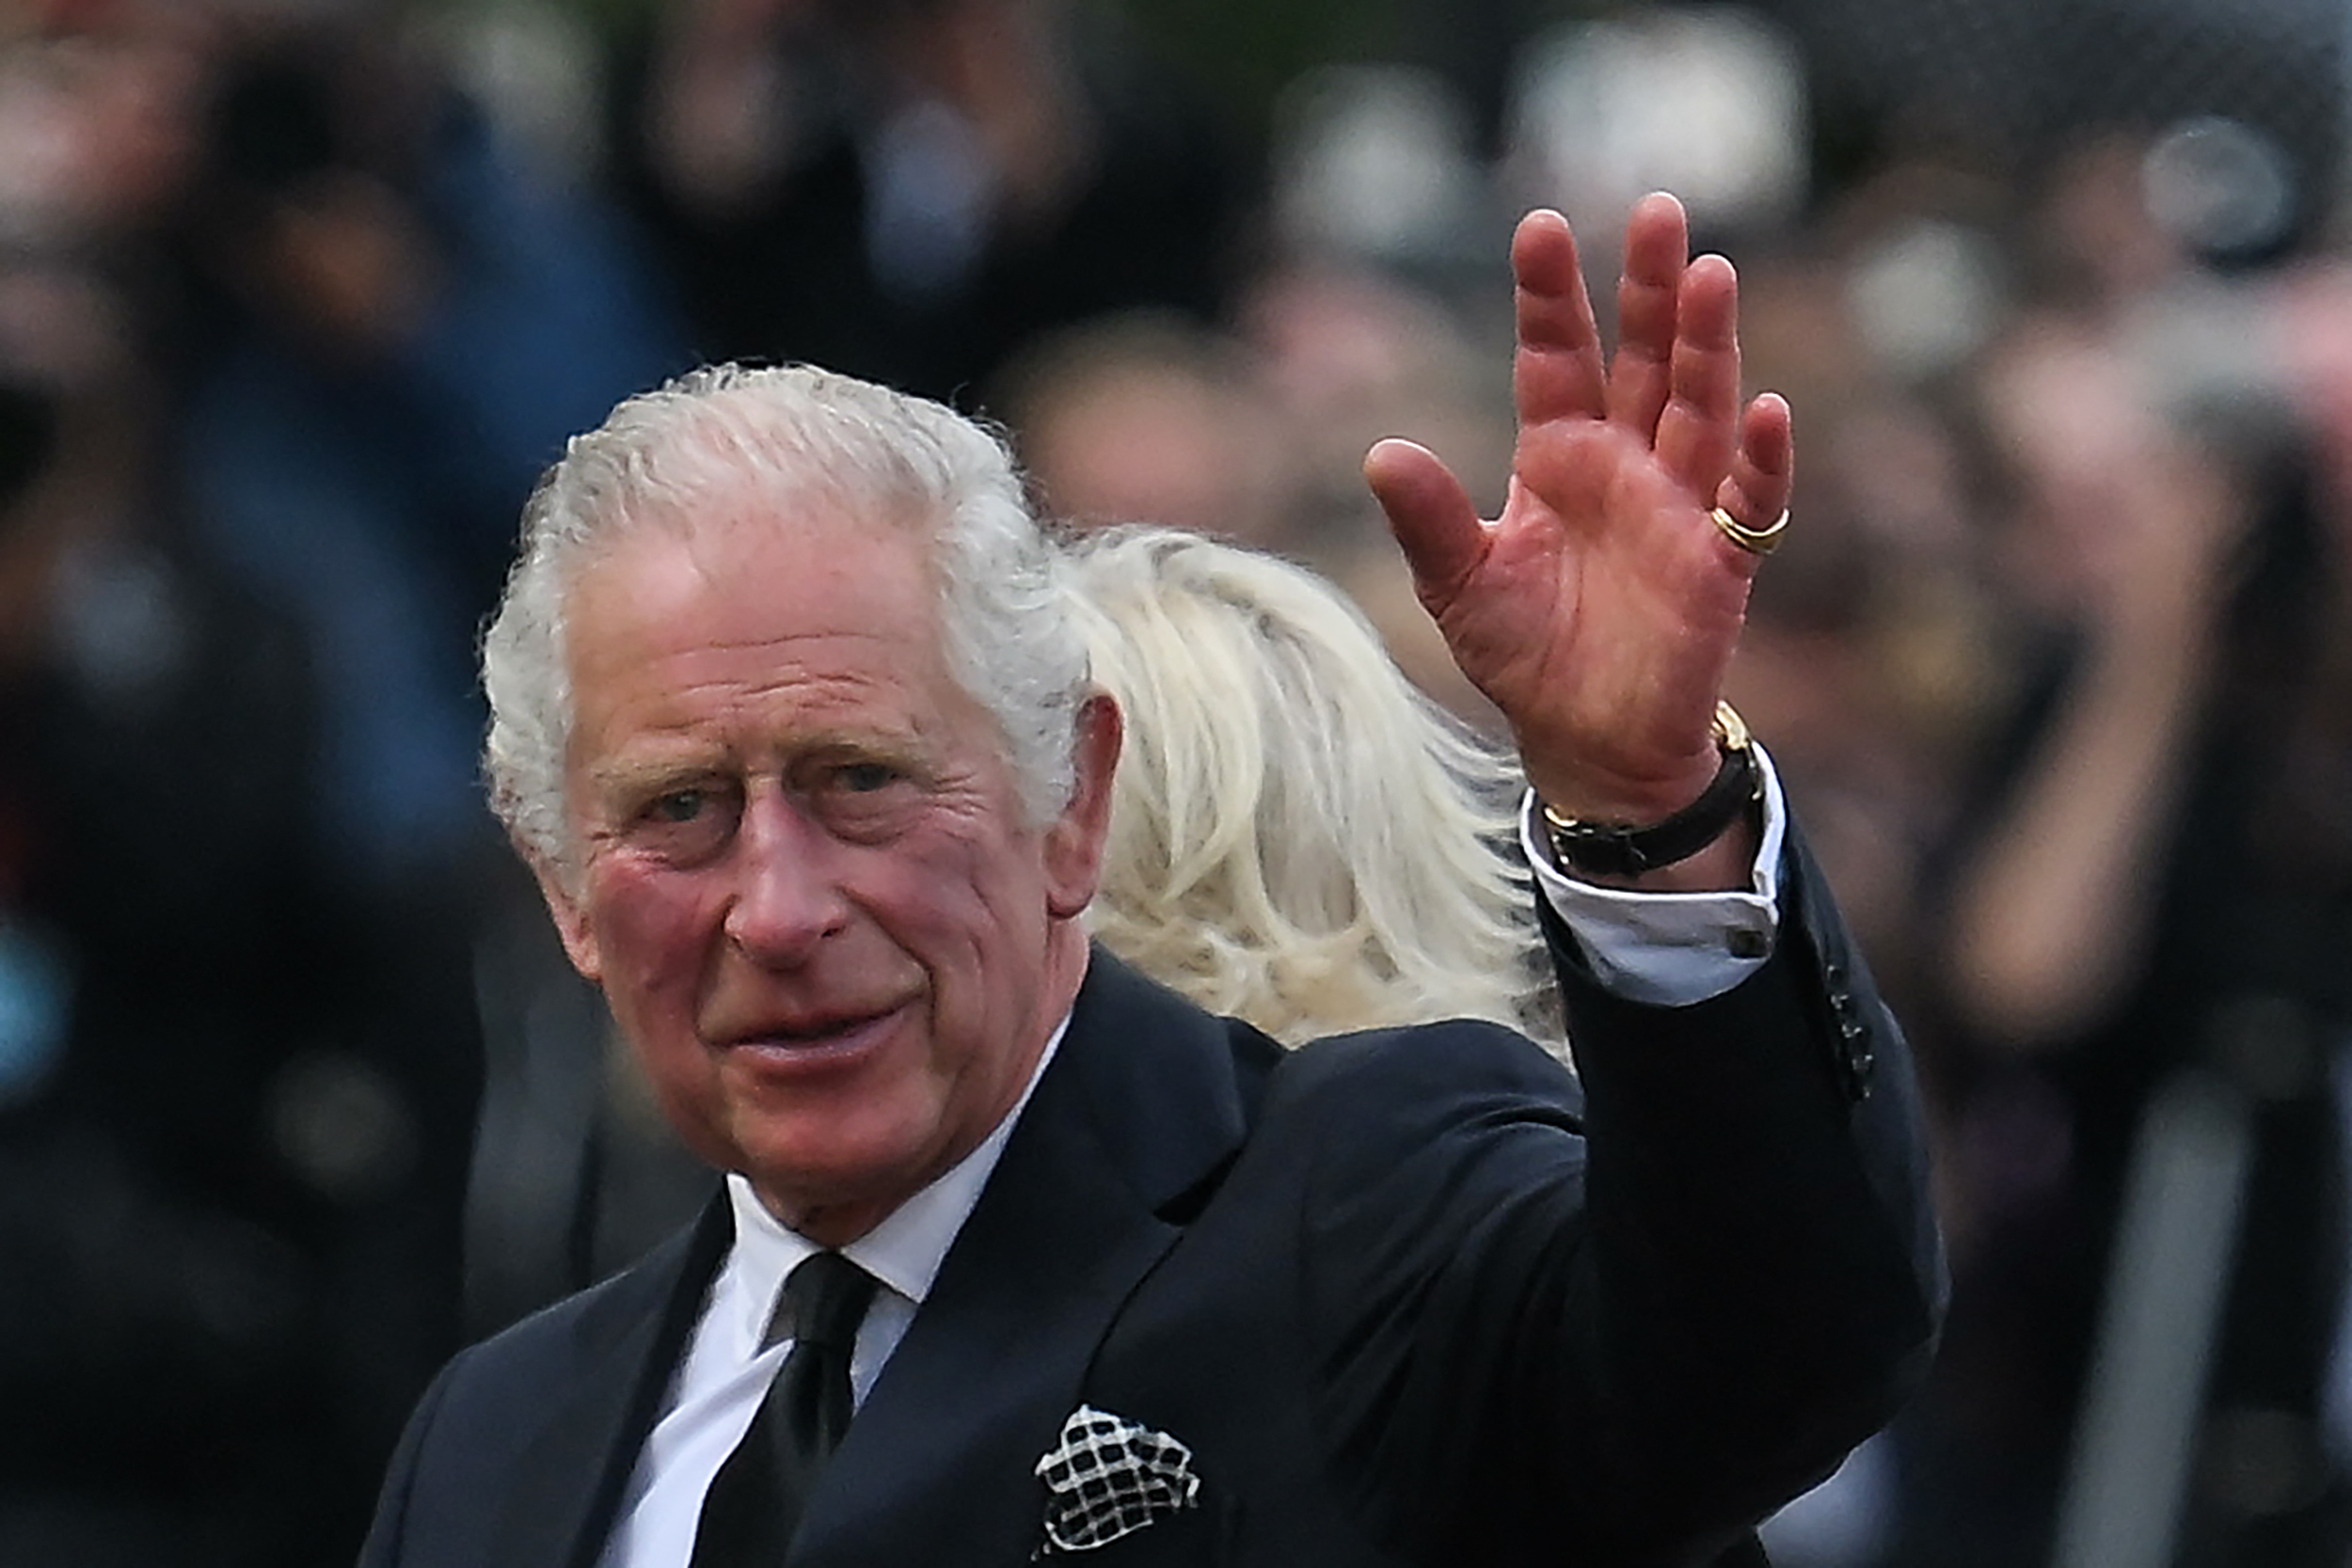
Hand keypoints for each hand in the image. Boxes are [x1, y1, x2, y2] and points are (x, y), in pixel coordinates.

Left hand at [1365, 193, 1790, 829]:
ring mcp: (1679, 508)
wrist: (1586, 744)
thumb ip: (1429, 522)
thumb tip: (1381, 453)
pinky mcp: (1721, 564)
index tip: (1540, 226)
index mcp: (1557, 457)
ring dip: (1708, 345)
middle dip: (1649, 289)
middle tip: (1656, 208)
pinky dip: (1759, 460)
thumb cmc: (1525, 656)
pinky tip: (1764, 410)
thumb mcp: (1460, 587)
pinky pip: (1749, 502)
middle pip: (1644, 359)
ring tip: (1711, 275)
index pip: (1555, 358)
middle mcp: (1625, 466)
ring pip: (1699, 408)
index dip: (1550, 297)